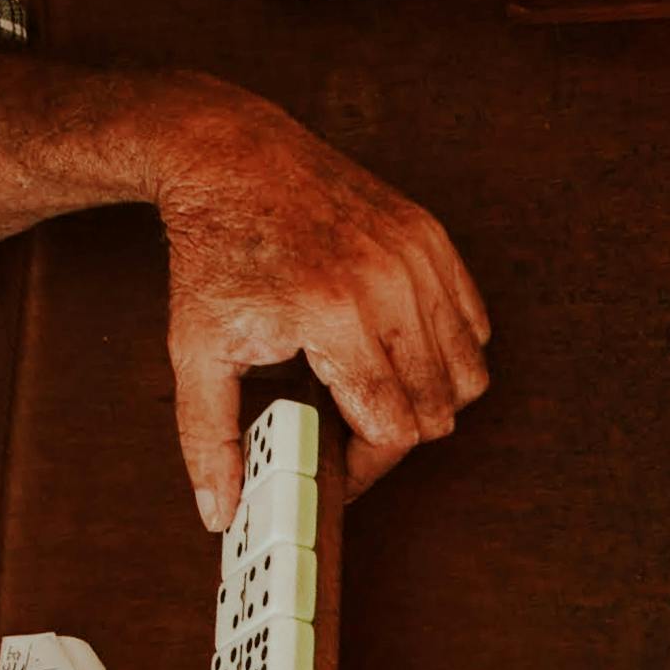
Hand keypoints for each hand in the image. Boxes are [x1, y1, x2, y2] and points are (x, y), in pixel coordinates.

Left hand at [152, 87, 489, 525]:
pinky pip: (474, 324)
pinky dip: (446, 351)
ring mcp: (418, 257)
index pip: (393, 428)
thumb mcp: (194, 349)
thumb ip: (208, 439)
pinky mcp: (432, 238)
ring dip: (429, 397)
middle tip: (348, 428)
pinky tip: (395, 348)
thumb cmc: (214, 249)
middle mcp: (388, 283)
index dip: (367, 467)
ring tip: (374, 388)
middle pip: (439, 409)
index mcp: (332, 314)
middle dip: (395, 436)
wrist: (231, 157)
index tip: (338, 467)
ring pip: (470, 373)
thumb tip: (220, 512)